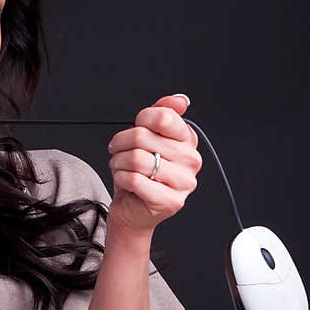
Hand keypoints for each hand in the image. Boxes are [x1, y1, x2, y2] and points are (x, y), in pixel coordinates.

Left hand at [106, 94, 201, 233]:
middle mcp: (191, 160)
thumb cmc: (139, 173)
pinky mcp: (170, 201)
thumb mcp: (148, 137)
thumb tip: (181, 100)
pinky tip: (126, 182)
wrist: (133, 209)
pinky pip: (134, 179)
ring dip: (118, 162)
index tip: (135, 130)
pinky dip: (121, 178)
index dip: (139, 122)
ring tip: (122, 168)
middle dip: (121, 144)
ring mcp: (184, 182)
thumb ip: (161, 113)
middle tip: (119, 153)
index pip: (162, 116)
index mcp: (187, 140)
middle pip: (142, 137)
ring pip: (136, 158)